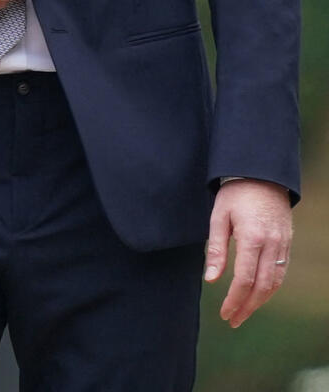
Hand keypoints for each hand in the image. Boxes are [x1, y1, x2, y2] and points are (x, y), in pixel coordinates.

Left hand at [204, 178, 291, 327]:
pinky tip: (258, 295)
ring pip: (275, 283)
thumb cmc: (235, 194)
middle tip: (233, 320)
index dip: (234, 300)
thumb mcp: (218, 217)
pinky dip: (270, 288)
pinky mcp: (287, 243)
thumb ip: (216, 249)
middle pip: (262, 286)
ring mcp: (283, 245)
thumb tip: (210, 279)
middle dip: (247, 307)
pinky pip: (281, 272)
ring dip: (260, 301)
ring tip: (243, 313)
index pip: (244, 279)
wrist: (263, 175)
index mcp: (252, 238)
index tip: (224, 313)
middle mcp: (272, 245)